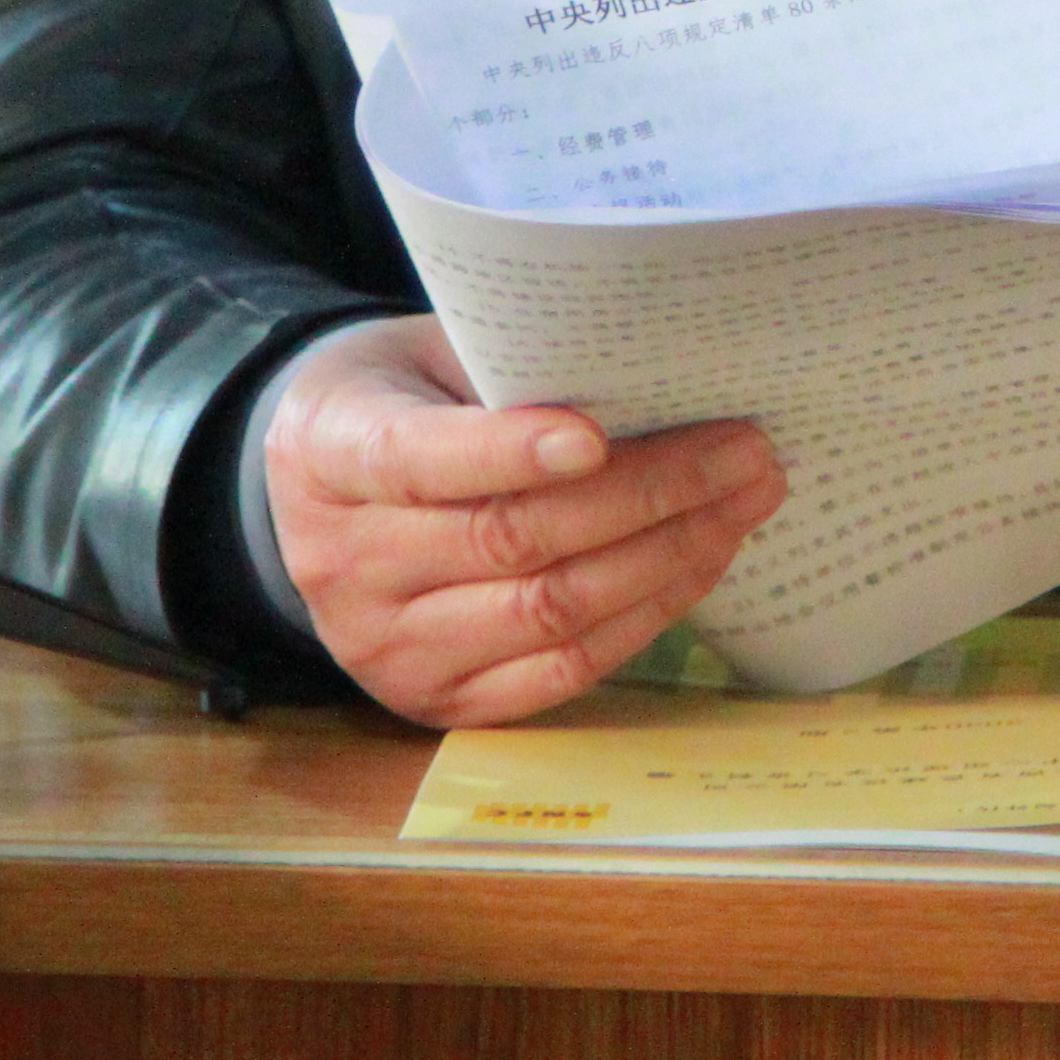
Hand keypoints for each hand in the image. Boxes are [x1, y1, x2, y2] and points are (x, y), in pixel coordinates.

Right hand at [261, 315, 783, 727]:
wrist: (315, 495)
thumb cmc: (398, 399)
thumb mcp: (421, 356)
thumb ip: (506, 370)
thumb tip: (650, 373)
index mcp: (326, 456)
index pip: (419, 460)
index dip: (510, 452)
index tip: (598, 435)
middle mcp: (344, 565)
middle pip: (510, 539)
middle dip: (644, 495)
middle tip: (743, 450)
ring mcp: (388, 648)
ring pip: (549, 611)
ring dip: (666, 557)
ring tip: (744, 502)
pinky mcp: (438, 702)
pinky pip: (562, 670)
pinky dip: (644, 615)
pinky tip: (700, 561)